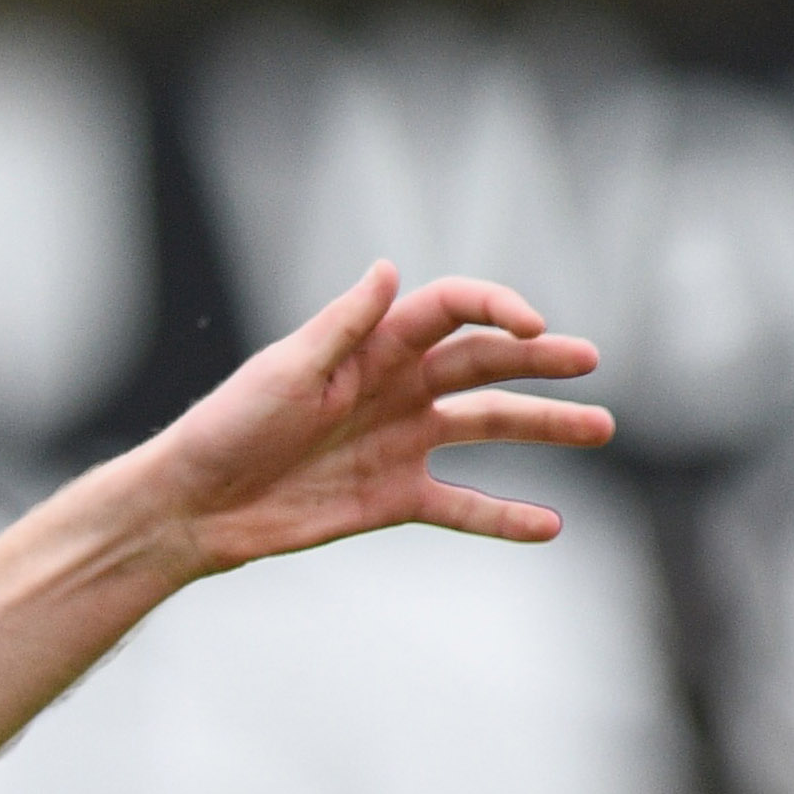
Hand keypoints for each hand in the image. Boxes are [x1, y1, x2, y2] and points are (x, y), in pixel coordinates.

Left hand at [139, 266, 611, 572]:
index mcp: (371, 347)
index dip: (495, 310)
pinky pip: (463, 506)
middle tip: (590, 359)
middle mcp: (396, 388)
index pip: (450, 312)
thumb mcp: (284, 371)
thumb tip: (388, 268)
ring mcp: (401, 443)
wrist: (195, 506)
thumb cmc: (227, 426)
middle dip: (539, 360)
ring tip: (599, 427)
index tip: (531, 327)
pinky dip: (504, 517)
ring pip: (489, 428)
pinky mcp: (394, 498)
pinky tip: (550, 525)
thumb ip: (343, 326)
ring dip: (545, 427)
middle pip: (483, 364)